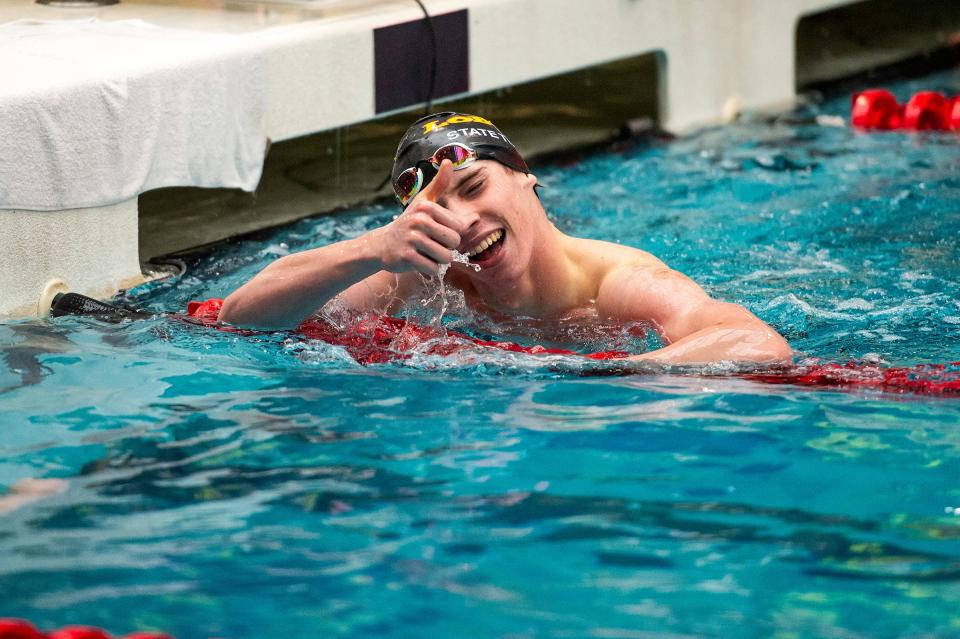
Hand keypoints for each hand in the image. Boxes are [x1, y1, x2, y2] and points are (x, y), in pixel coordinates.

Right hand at [372, 160, 465, 274]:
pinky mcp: (406, 257)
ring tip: (425, 252)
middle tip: (429, 244)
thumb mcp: (423, 202)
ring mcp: (411, 239)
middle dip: (445, 248)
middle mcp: (419, 220)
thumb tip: (448, 161)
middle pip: (454, 243)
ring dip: (438, 260)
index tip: (435, 232)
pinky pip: (433, 269)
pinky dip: (429, 269)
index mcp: (426, 206)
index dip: (450, 234)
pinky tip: (418, 261)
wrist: (382, 244)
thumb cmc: (409, 222)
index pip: (459, 227)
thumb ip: (439, 184)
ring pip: (445, 257)